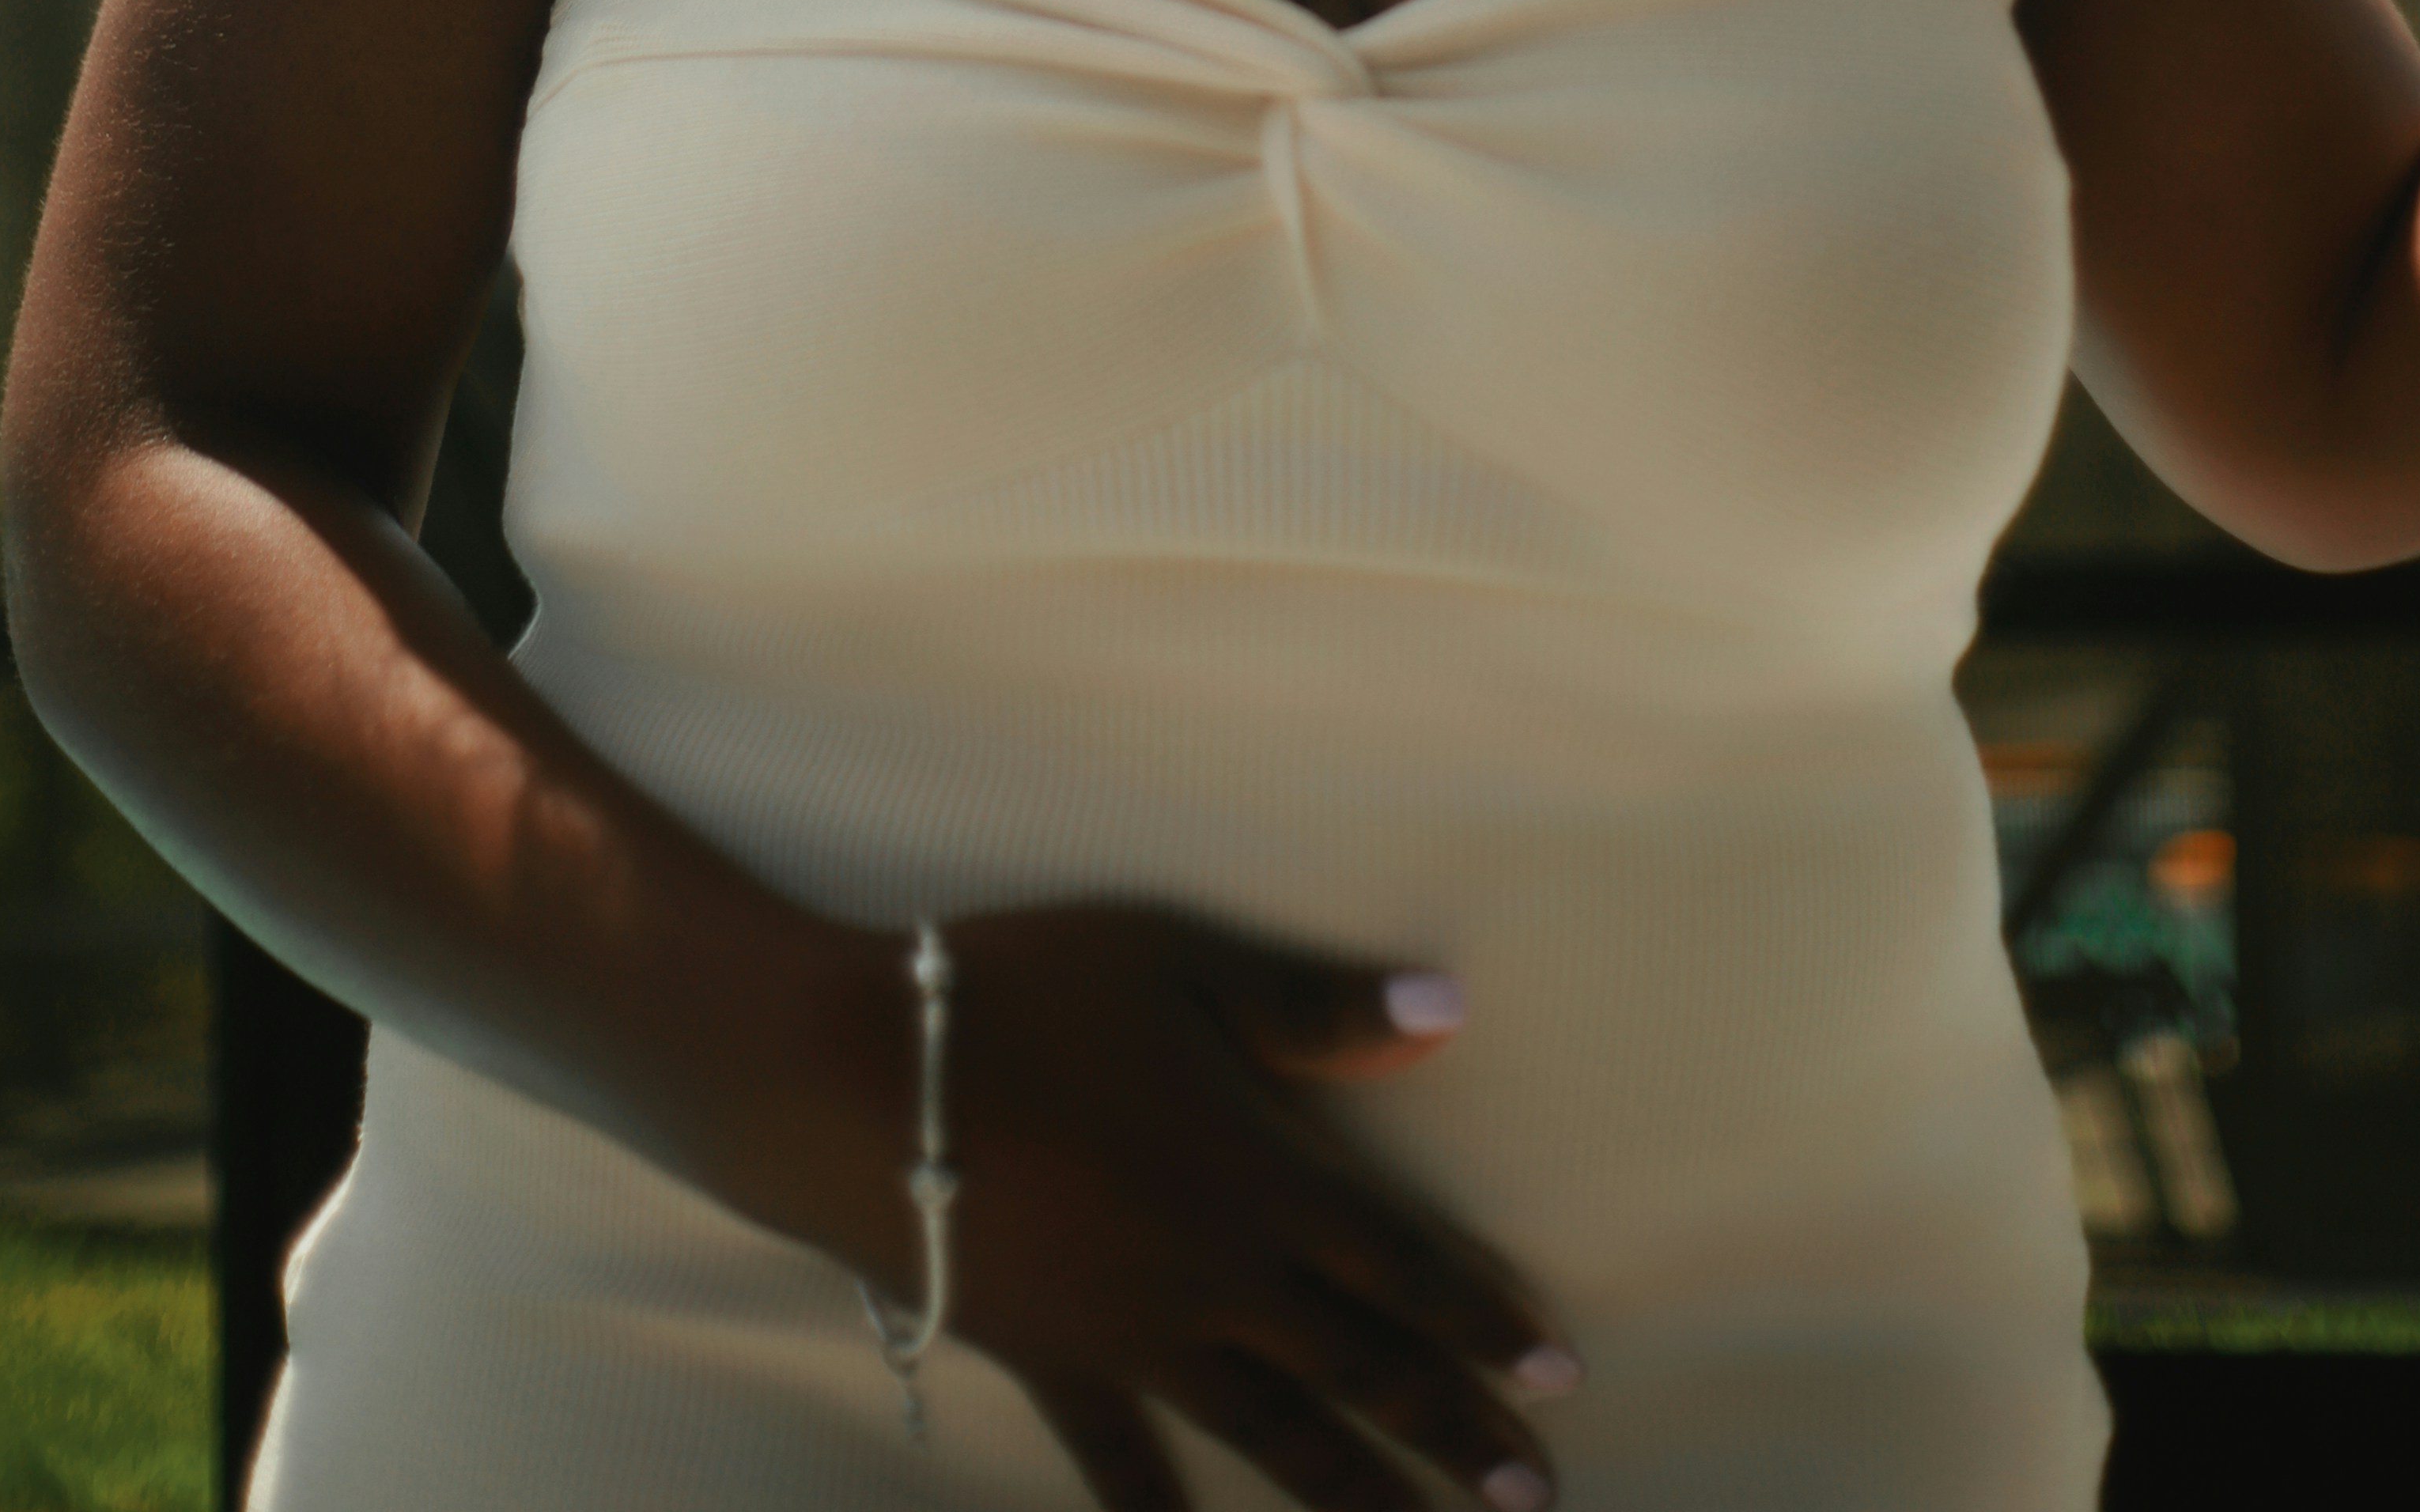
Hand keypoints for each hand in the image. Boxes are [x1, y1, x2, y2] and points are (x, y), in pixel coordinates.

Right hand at [814, 899, 1579, 1511]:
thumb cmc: (1028, 994)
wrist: (861, 1082)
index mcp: (1260, 1177)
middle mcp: (1217, 1278)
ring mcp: (1138, 1340)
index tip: (1558, 1375)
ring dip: (1359, 1496)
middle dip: (1454, 1433)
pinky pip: (1124, 1470)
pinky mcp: (1058, 1369)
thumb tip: (1447, 1014)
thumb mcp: (1180, 962)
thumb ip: (1314, 1005)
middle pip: (1361, 1369)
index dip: (1483, 1320)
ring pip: (1276, 1436)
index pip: (1400, 1265)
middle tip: (1535, 1498)